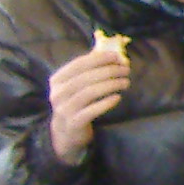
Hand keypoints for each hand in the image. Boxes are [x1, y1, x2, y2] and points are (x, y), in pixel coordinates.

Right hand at [46, 44, 132, 162]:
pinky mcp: (73, 122)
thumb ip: (90, 68)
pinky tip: (117, 97)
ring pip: (89, 92)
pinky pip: (91, 110)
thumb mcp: (76, 84)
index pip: (79, 64)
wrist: (66, 132)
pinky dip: (106, 103)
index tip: (118, 57)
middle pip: (86, 77)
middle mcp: (58, 93)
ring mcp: (64, 109)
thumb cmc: (76, 102)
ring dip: (111, 85)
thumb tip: (114, 52)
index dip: (100, 58)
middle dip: (109, 71)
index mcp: (58, 79)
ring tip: (125, 82)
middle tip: (126, 70)